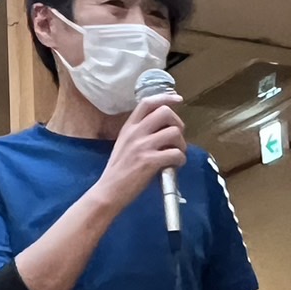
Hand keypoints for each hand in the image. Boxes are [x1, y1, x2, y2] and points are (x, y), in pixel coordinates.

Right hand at [94, 95, 186, 213]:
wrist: (109, 191)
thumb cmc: (118, 171)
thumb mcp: (124, 144)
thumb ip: (139, 133)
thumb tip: (163, 129)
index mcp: (129, 127)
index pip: (147, 103)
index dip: (165, 97)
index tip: (178, 99)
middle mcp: (135, 133)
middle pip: (165, 112)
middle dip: (177, 123)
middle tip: (176, 138)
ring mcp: (142, 146)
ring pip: (174, 132)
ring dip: (181, 144)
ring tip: (176, 155)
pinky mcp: (149, 162)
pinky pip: (176, 153)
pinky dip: (180, 160)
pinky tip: (175, 166)